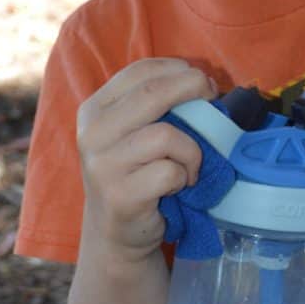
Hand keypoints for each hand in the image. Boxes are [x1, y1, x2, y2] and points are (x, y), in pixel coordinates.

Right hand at [76, 58, 215, 259]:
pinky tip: (178, 185)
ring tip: (190, 165)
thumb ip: (157, 105)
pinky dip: (184, 176)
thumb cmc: (136, 173)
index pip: (140, 71)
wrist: (116, 233)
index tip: (201, 81)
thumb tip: (206, 82)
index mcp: (95, 109)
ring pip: (165, 135)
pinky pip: (169, 171)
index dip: (178, 70)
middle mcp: (92, 133)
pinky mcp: (120, 196)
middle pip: (152, 92)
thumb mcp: (134, 132)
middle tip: (212, 100)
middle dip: (192, 89)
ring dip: (191, 149)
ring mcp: (102, 165)